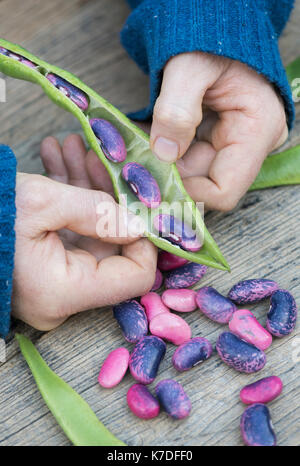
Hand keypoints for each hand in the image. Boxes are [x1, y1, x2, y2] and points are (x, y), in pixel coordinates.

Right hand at [13, 135, 155, 330]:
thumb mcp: (39, 201)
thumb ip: (97, 210)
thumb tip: (140, 224)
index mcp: (64, 291)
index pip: (135, 277)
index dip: (145, 239)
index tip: (139, 201)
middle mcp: (62, 296)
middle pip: (113, 250)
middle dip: (111, 199)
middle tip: (100, 158)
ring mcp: (53, 282)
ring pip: (90, 235)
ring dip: (87, 191)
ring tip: (75, 150)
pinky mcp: (43, 266)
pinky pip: (69, 234)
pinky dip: (69, 201)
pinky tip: (60, 161)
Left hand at [150, 52, 287, 210]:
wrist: (213, 26)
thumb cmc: (208, 39)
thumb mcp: (190, 66)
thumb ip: (176, 109)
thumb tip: (163, 154)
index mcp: (257, 131)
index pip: (224, 190)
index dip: (189, 191)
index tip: (155, 175)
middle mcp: (249, 145)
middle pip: (204, 183)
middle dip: (169, 174)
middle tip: (136, 160)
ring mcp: (233, 143)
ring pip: (192, 172)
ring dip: (163, 163)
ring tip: (139, 144)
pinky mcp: (217, 140)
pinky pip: (187, 158)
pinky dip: (165, 152)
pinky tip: (148, 138)